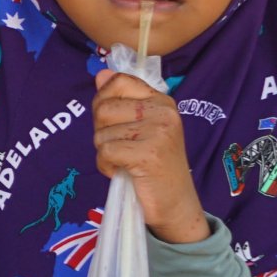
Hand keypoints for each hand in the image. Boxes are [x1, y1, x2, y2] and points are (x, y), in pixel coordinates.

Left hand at [92, 69, 209, 243]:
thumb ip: (120, 100)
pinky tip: (124, 171)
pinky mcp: (149, 153)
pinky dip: (107, 166)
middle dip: (102, 131)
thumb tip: (101, 73)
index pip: (119, 81)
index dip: (104, 101)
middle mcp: (163, 111)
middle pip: (103, 108)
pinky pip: (105, 151)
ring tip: (127, 162)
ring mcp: (158, 131)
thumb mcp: (139, 128)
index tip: (114, 122)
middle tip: (122, 147)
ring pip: (101, 132)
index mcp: (161, 101)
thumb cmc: (153, 166)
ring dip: (105, 152)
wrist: (176, 203)